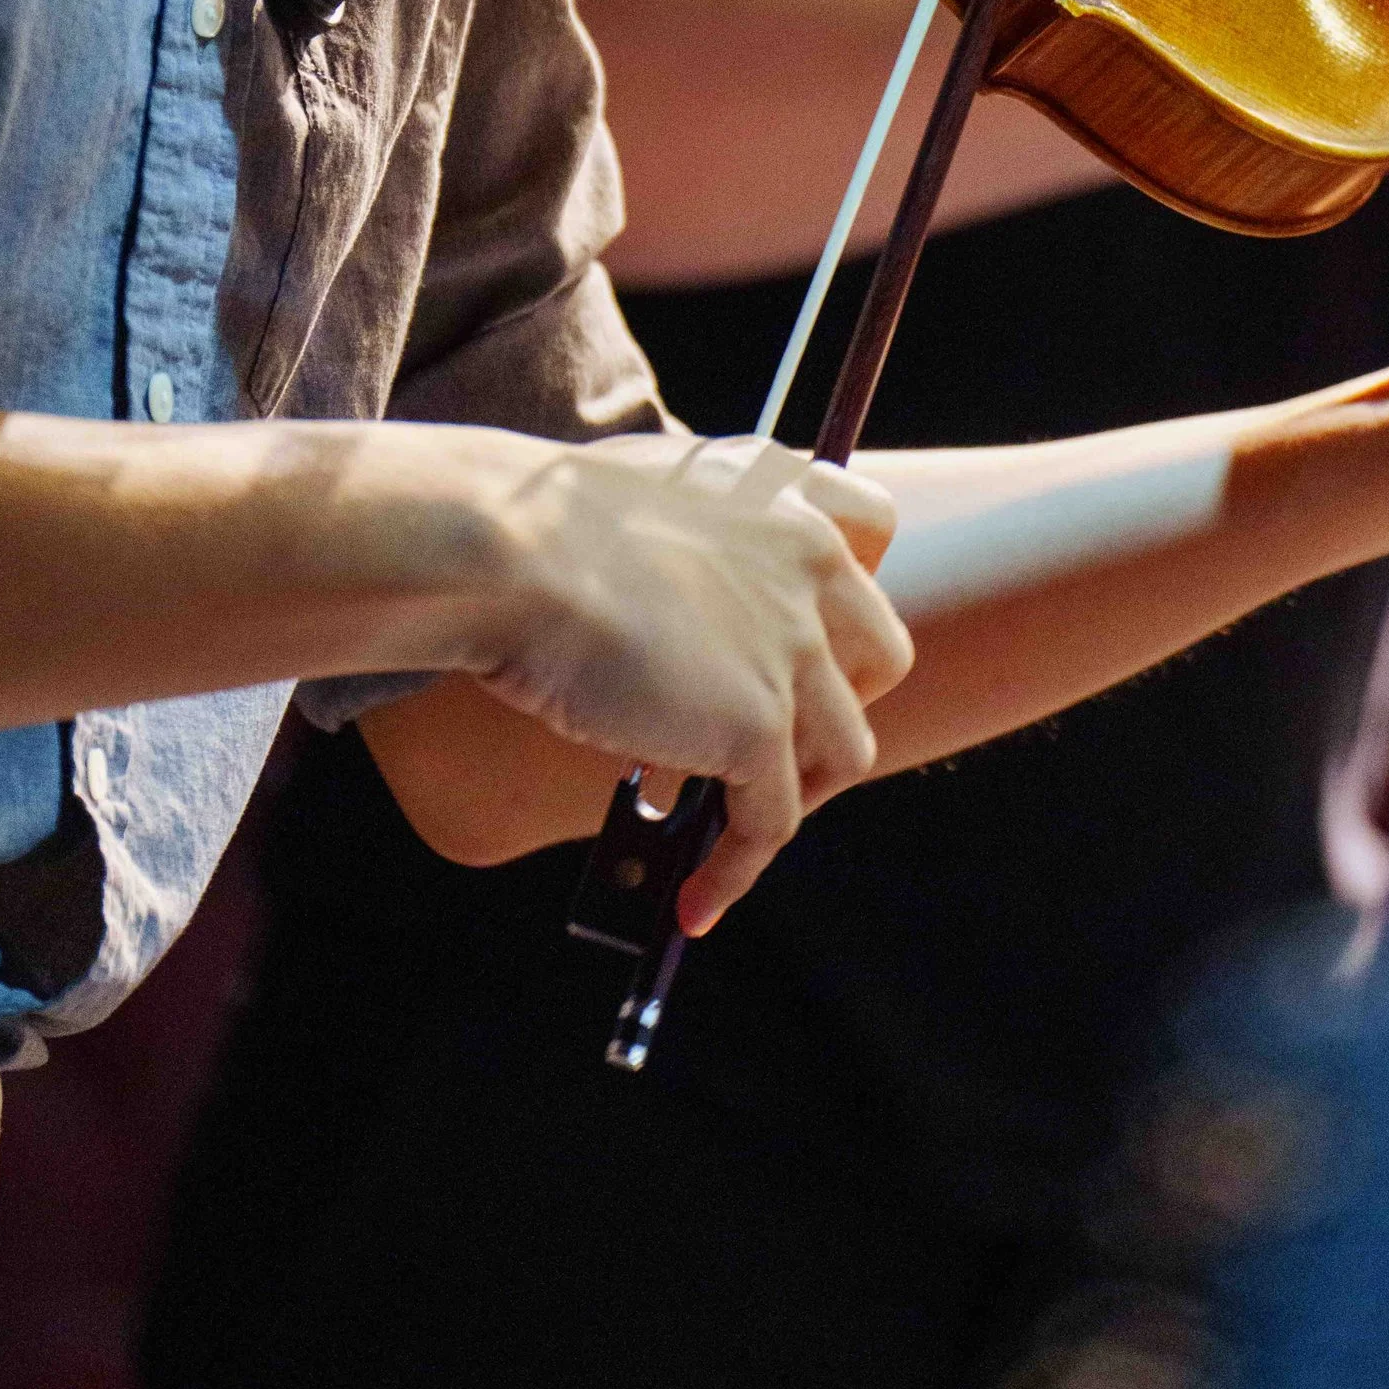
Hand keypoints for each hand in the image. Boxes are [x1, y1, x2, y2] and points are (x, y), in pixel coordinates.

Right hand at [463, 432, 912, 928]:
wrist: (507, 550)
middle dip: (838, 704)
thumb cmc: (535, 516)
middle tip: (778, 738)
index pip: (873, 530)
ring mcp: (790, 646)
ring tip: (741, 828)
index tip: (811, 632)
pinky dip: (735, 870)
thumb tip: (685, 614)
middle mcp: (807, 560)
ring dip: (800, 796)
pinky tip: (696, 902)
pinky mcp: (757, 723)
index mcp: (781, 486)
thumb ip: (697, 540)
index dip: (847, 591)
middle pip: (880, 653)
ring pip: (844, 749)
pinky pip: (772, 823)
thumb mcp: (647, 491)